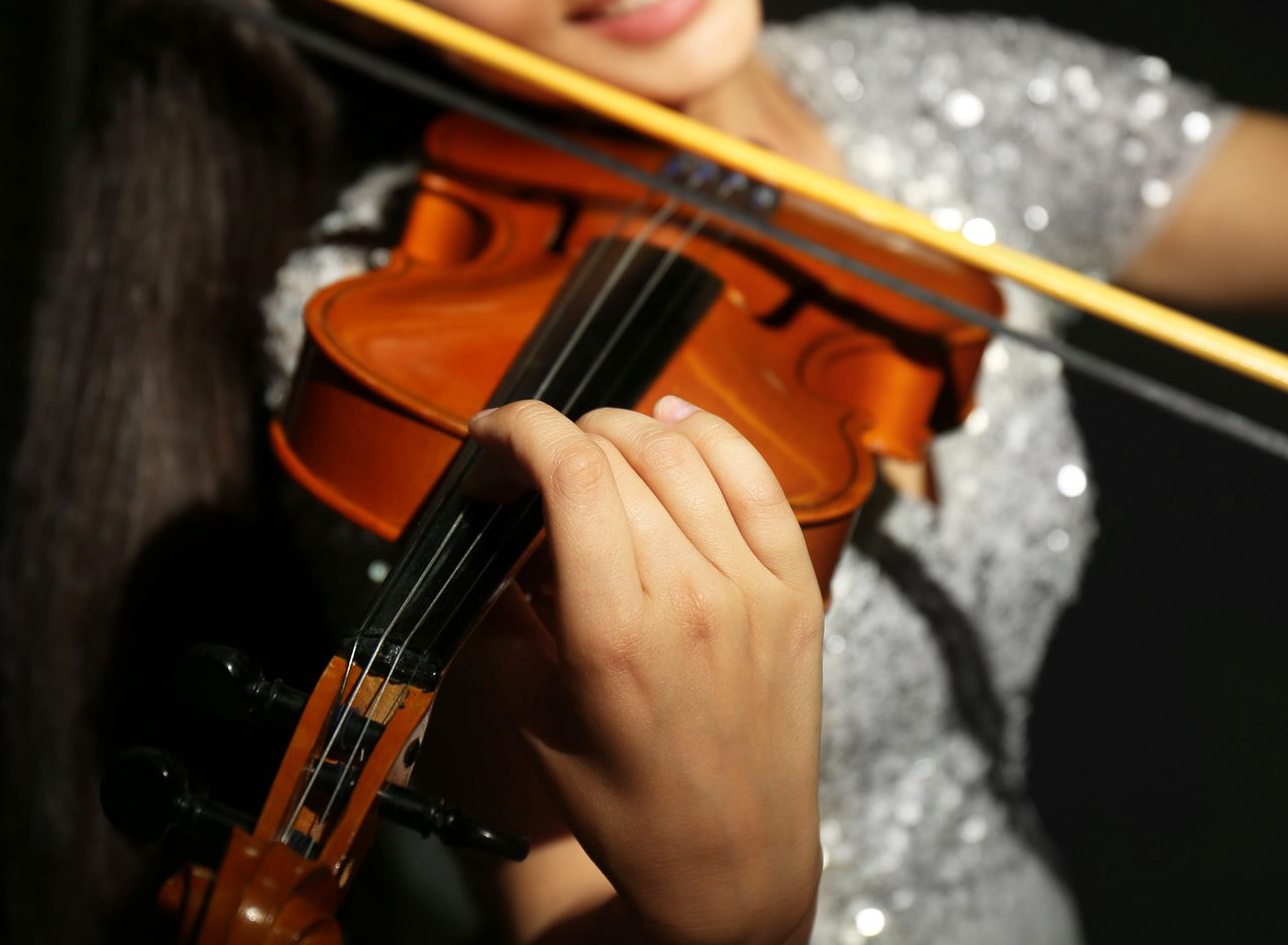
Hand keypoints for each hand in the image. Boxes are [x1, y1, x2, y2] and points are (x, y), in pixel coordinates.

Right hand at [466, 397, 824, 944]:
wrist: (735, 863)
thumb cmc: (627, 806)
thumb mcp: (534, 719)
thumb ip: (504, 621)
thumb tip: (494, 543)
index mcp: (615, 632)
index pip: (569, 474)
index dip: (521, 429)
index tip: (490, 435)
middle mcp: (693, 595)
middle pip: (620, 454)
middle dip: (559, 435)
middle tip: (528, 462)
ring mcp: (755, 587)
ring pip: (685, 453)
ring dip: (624, 428)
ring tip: (589, 442)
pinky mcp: (797, 589)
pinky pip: (757, 479)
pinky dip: (712, 435)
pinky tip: (674, 423)